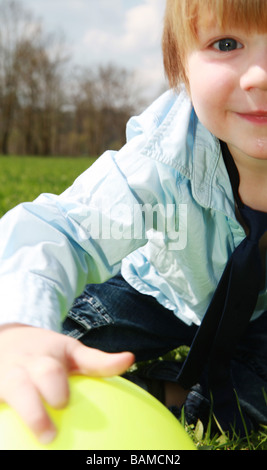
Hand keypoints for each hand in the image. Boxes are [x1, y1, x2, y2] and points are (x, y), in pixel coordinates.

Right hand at [0, 324, 133, 443]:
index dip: (57, 387)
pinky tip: (13, 440)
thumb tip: (130, 359)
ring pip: (12, 393)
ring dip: (27, 414)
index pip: (52, 372)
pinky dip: (6, 417)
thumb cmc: (44, 350)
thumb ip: (97, 360)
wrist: (3, 338)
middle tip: (52, 427)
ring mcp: (4, 380)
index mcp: (43, 358)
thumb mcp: (69, 350)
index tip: (63, 402)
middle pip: (25, 386)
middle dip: (35, 408)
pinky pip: (0, 404)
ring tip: (44, 438)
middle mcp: (21, 369)